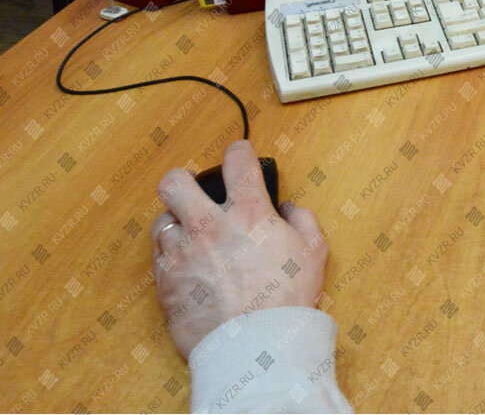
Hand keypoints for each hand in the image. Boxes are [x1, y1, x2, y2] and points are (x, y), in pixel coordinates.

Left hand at [151, 140, 327, 358]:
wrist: (254, 346)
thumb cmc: (287, 299)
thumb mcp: (314, 252)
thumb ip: (303, 221)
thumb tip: (289, 208)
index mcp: (248, 212)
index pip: (237, 162)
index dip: (239, 151)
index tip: (239, 153)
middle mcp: (209, 225)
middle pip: (175, 183)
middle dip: (182, 179)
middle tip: (192, 189)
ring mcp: (182, 253)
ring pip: (161, 221)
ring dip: (176, 223)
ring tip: (188, 235)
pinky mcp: (165, 282)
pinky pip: (158, 256)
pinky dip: (170, 254)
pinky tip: (185, 263)